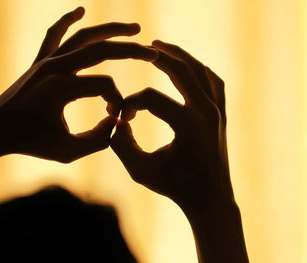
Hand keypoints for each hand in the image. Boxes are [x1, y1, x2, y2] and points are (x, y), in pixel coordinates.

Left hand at [0, 7, 157, 177]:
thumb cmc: (29, 144)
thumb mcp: (68, 152)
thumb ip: (98, 140)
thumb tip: (117, 119)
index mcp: (61, 88)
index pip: (105, 85)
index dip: (118, 100)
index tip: (117, 117)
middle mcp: (54, 68)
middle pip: (101, 50)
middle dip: (132, 51)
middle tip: (154, 54)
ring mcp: (46, 61)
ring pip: (84, 36)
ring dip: (111, 30)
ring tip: (134, 29)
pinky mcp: (40, 61)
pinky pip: (55, 34)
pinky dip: (68, 20)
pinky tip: (80, 10)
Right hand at [111, 39, 230, 211]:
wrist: (210, 199)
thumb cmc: (175, 187)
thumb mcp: (140, 171)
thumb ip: (121, 145)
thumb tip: (118, 121)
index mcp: (187, 125)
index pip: (150, 98)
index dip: (130, 104)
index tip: (121, 117)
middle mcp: (206, 112)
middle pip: (181, 70)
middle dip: (159, 57)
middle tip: (143, 48)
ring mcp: (218, 111)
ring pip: (200, 71)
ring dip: (181, 56)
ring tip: (162, 47)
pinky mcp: (222, 114)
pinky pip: (214, 82)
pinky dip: (200, 70)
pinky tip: (188, 66)